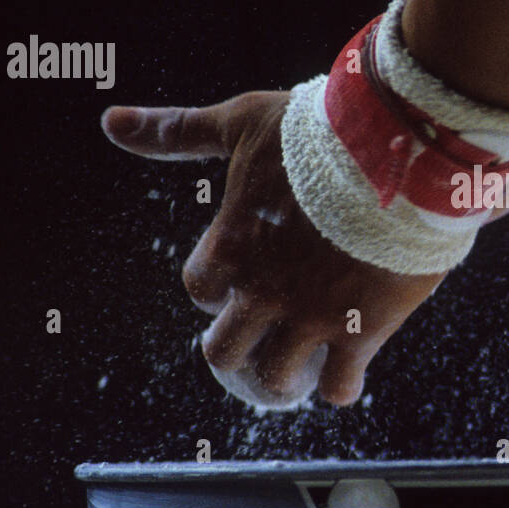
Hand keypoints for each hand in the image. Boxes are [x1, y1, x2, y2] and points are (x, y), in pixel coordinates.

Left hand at [101, 91, 445, 406]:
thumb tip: (110, 121)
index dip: (219, 286)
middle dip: (239, 347)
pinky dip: (339, 386)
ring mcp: (311, 316)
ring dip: (285, 375)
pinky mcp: (361, 330)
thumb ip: (177, 131)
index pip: (201, 289)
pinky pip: (339, 386)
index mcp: (231, 245)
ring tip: (304, 364)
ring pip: (276, 378)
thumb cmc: (318, 133)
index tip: (245, 276)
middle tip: (267, 334)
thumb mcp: (242, 123)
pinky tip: (348, 372)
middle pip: (223, 352)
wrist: (398, 152)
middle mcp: (264, 290)